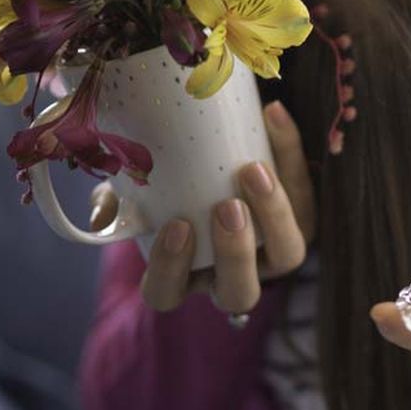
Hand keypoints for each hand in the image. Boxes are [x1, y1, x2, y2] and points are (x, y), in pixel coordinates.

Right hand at [90, 101, 315, 314]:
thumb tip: (103, 211)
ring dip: (274, 215)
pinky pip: (307, 199)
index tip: (176, 227)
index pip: (168, 294)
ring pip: (287, 256)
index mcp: (180, 277)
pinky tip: (273, 116)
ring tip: (253, 170)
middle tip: (227, 206)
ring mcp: (271, 254)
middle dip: (235, 251)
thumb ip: (114, 202)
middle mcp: (228, 276)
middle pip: (239, 292)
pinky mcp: (301, 220)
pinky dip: (292, 155)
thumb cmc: (159, 190)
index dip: (171, 270)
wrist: (207, 158)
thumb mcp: (129, 196)